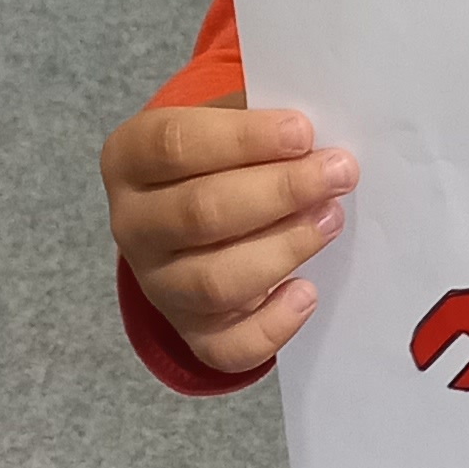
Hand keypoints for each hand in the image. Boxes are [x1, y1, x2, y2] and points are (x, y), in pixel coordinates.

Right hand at [100, 102, 358, 372]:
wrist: (196, 214)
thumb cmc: (223, 157)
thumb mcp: (226, 121)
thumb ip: (262, 121)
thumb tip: (322, 128)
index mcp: (130, 159)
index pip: (176, 145)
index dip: (244, 139)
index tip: (303, 132)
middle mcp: (133, 225)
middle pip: (200, 212)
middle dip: (280, 191)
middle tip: (338, 173)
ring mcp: (158, 284)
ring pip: (215, 282)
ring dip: (284, 248)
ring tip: (331, 219)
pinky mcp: (191, 331)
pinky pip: (227, 346)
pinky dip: (272, 325)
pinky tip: (305, 292)